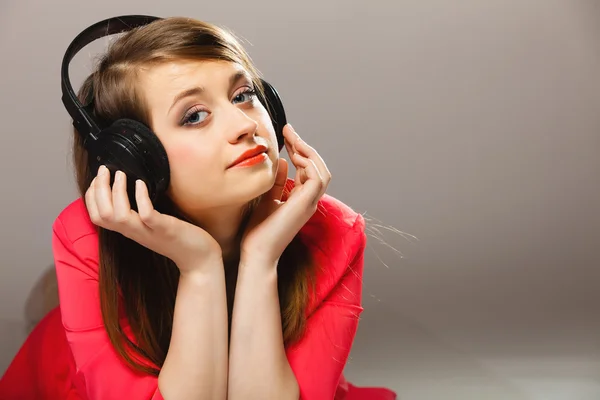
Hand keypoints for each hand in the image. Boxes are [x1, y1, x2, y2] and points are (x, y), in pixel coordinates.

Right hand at [85, 165, 222, 273]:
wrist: (198, 259)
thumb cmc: (177, 238)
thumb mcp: (152, 224)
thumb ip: (139, 213)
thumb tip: (131, 189)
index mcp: (129, 230)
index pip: (98, 217)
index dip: (91, 197)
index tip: (96, 179)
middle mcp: (134, 232)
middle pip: (103, 215)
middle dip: (98, 190)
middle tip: (103, 170)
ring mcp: (149, 232)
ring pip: (119, 216)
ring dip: (116, 192)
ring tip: (120, 173)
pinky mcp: (165, 230)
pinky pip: (147, 215)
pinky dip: (141, 198)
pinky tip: (141, 184)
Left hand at [240, 124, 331, 265]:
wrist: (256, 253)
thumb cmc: (258, 231)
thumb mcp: (267, 199)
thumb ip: (277, 182)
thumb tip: (283, 162)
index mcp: (302, 200)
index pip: (309, 170)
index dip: (300, 150)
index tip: (286, 135)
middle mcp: (309, 201)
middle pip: (319, 168)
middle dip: (305, 147)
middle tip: (289, 130)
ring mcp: (310, 204)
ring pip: (322, 171)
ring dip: (308, 152)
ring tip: (292, 140)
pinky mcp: (305, 205)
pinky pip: (316, 178)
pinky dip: (307, 163)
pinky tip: (292, 155)